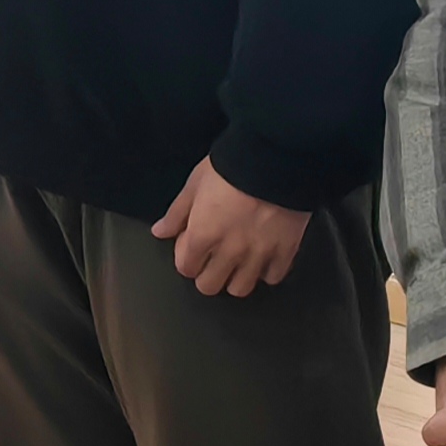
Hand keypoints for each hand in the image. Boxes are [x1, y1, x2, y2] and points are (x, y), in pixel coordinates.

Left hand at [149, 157, 307, 295]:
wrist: (275, 156)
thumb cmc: (232, 165)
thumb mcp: (195, 183)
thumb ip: (177, 212)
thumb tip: (160, 231)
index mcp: (202, 235)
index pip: (185, 268)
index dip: (186, 256)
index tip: (193, 243)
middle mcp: (229, 252)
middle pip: (209, 286)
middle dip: (208, 272)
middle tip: (214, 255)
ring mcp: (258, 255)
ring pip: (240, 289)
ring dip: (236, 276)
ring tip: (239, 259)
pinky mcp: (285, 251)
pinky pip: (273, 277)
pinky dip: (267, 269)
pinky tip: (264, 254)